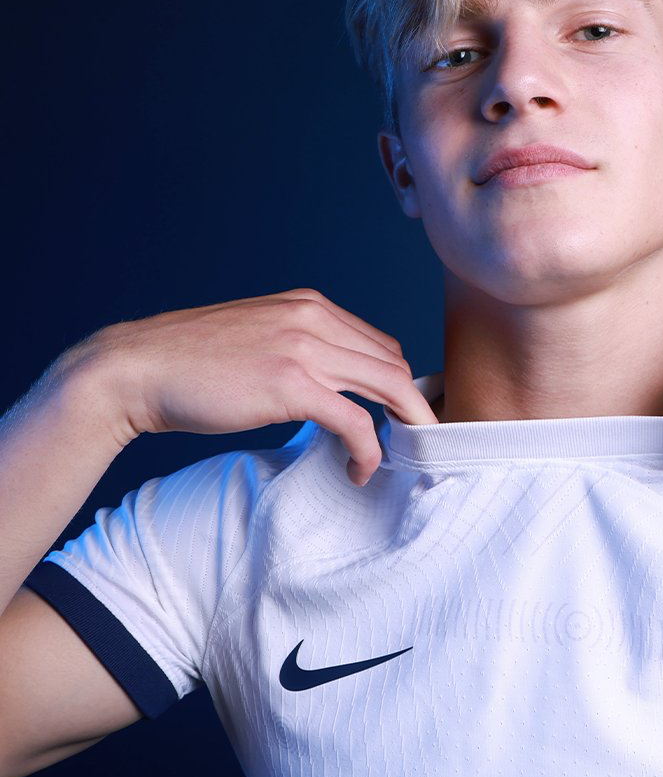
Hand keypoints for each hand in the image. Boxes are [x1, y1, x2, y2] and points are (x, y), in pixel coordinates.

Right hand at [64, 288, 438, 485]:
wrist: (137, 369)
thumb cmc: (190, 362)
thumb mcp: (258, 339)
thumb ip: (298, 349)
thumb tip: (328, 384)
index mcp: (310, 305)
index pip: (381, 345)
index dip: (397, 386)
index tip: (396, 420)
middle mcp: (315, 319)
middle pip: (395, 365)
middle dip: (411, 409)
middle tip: (408, 446)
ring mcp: (306, 349)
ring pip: (390, 387)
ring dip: (403, 428)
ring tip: (396, 459)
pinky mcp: (293, 385)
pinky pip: (357, 422)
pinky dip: (369, 451)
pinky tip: (358, 471)